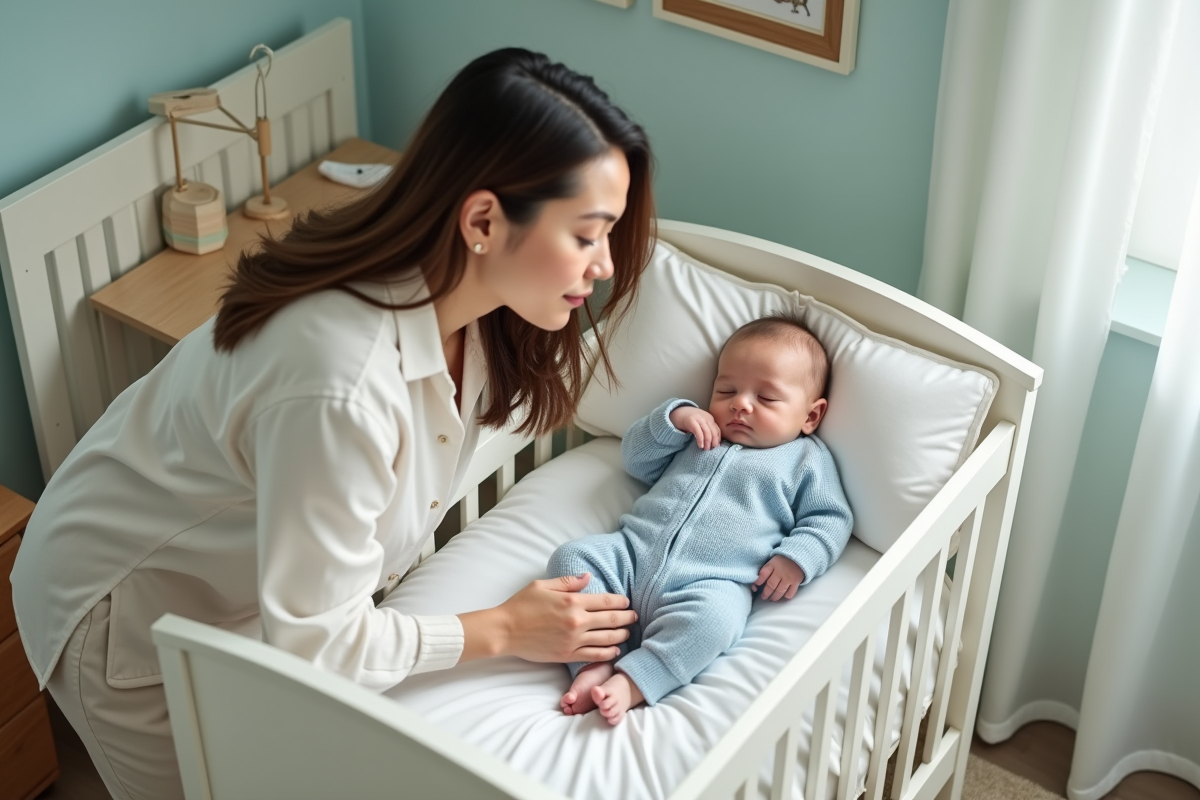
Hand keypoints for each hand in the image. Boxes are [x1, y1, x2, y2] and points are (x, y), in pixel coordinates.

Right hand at [458, 573, 637, 663]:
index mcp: (572, 601)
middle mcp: (577, 621)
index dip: (621, 601)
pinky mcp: (567, 655)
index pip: (606, 601)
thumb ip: (568, 581)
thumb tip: (588, 577)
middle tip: (634, 617)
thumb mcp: (543, 585)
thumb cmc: (521, 605)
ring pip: (607, 639)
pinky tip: (615, 651)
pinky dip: (608, 653)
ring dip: (621, 635)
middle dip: (627, 618)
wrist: (505, 631)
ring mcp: (573, 640)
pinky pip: (594, 655)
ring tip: (628, 632)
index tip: (627, 602)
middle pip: (612, 620)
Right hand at [669, 406, 721, 449]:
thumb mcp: (700, 424)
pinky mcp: (691, 421)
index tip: (716, 446)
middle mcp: (705, 418)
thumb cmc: (690, 421)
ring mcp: (698, 419)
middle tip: (712, 449)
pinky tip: (700, 445)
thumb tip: (713, 443)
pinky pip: (698, 432)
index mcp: (709, 418)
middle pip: (713, 431)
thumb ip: (707, 429)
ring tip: (706, 449)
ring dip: (708, 442)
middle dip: (714, 441)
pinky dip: (701, 440)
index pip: (717, 430)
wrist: (678, 412)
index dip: (718, 439)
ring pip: (707, 432)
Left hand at [752, 555, 804, 600]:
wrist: (800, 555)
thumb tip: (758, 581)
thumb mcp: (773, 559)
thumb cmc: (784, 558)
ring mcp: (789, 577)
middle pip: (771, 585)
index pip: (763, 574)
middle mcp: (780, 571)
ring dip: (775, 597)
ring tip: (772, 599)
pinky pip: (790, 592)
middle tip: (764, 597)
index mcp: (773, 564)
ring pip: (780, 591)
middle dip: (766, 593)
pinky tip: (783, 596)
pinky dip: (786, 596)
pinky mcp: (796, 582)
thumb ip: (767, 568)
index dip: (758, 581)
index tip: (755, 587)